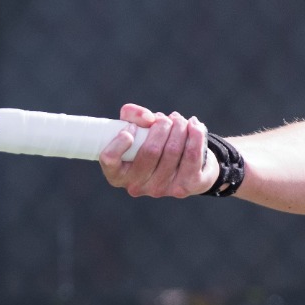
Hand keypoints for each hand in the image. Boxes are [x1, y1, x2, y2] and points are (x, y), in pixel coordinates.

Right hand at [98, 103, 218, 197]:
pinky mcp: (187, 187)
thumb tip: (148, 118)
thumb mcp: (136, 128)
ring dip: (178, 127)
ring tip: (179, 120)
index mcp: (118, 175)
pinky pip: (192, 156)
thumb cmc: (152, 144)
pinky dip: (195, 134)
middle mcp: (138, 186)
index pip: (109, 160)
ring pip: (172, 150)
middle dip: (161, 126)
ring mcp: (162, 189)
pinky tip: (194, 125)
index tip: (131, 129)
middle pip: (150, 150)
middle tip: (165, 119)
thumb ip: (132, 115)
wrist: (186, 166)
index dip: (119, 141)